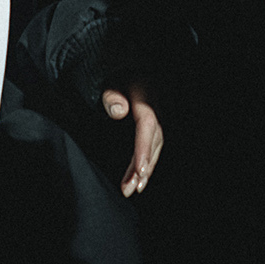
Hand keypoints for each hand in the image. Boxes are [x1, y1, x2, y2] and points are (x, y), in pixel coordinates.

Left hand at [101, 81, 162, 196]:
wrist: (125, 73)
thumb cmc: (115, 79)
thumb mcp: (109, 83)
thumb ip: (111, 96)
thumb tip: (119, 111)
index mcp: (145, 98)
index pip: (147, 125)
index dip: (143, 148)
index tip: (139, 169)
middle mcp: (155, 111)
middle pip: (153, 141)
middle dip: (144, 166)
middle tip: (131, 188)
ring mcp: (155, 120)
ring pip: (154, 148)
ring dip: (144, 170)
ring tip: (132, 189)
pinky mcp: (151, 129)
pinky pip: (151, 148)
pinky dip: (145, 164)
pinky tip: (137, 179)